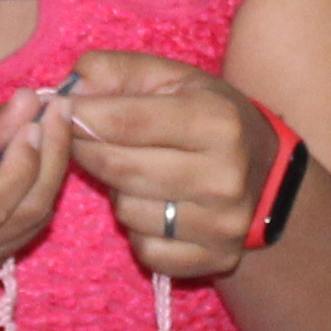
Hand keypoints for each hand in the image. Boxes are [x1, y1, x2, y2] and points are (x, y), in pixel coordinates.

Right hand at [0, 89, 80, 300]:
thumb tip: (31, 107)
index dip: (27, 159)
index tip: (43, 113)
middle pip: (20, 216)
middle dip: (51, 161)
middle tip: (58, 114)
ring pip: (29, 228)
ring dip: (46, 178)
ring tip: (42, 133)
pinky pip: (18, 240)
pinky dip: (30, 202)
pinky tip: (21, 170)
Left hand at [62, 49, 273, 285]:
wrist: (269, 176)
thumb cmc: (209, 117)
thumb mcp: (173, 79)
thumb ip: (117, 71)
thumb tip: (69, 88)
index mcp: (217, 121)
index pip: (126, 121)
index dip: (82, 115)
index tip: (61, 109)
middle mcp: (225, 176)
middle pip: (121, 168)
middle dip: (87, 151)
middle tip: (78, 140)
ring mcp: (223, 224)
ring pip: (128, 212)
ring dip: (116, 192)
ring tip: (131, 173)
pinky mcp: (215, 259)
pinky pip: (146, 250)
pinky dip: (137, 230)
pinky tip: (151, 207)